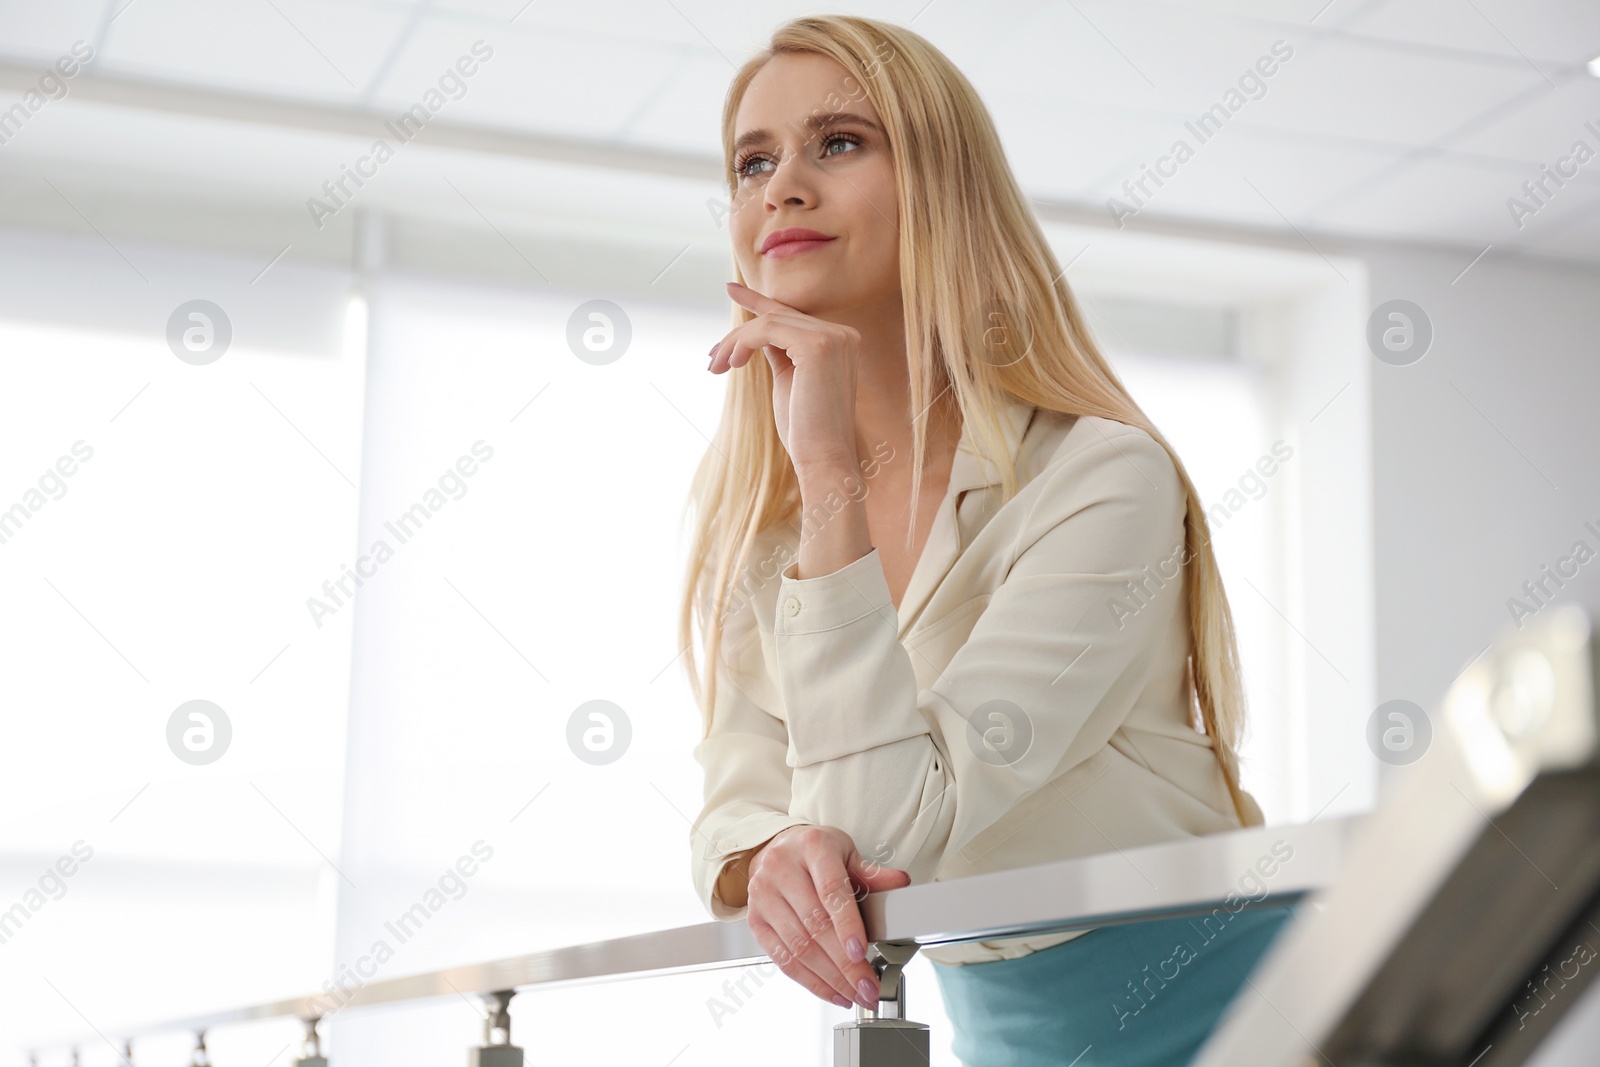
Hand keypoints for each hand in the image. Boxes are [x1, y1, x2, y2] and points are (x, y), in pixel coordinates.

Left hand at [708, 281, 861, 475]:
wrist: (824, 460)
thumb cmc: (806, 431)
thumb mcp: (789, 381)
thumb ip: (780, 352)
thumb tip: (756, 334)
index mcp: (840, 341)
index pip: (791, 314)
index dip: (758, 301)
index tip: (731, 289)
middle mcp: (843, 334)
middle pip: (777, 317)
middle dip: (737, 335)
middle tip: (712, 358)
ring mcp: (833, 337)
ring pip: (768, 322)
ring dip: (735, 342)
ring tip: (716, 366)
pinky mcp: (818, 345)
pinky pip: (767, 330)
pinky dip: (743, 343)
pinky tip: (732, 363)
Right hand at [745, 825, 910, 1009]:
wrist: (777, 847)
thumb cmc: (815, 851)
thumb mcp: (846, 852)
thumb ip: (872, 874)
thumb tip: (900, 882)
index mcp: (812, 847)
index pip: (830, 890)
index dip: (846, 924)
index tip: (861, 952)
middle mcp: (782, 868)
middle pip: (815, 925)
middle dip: (845, 964)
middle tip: (868, 986)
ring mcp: (764, 895)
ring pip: (798, 947)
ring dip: (830, 978)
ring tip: (855, 994)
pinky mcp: (755, 919)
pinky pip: (781, 958)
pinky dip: (809, 981)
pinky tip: (831, 991)